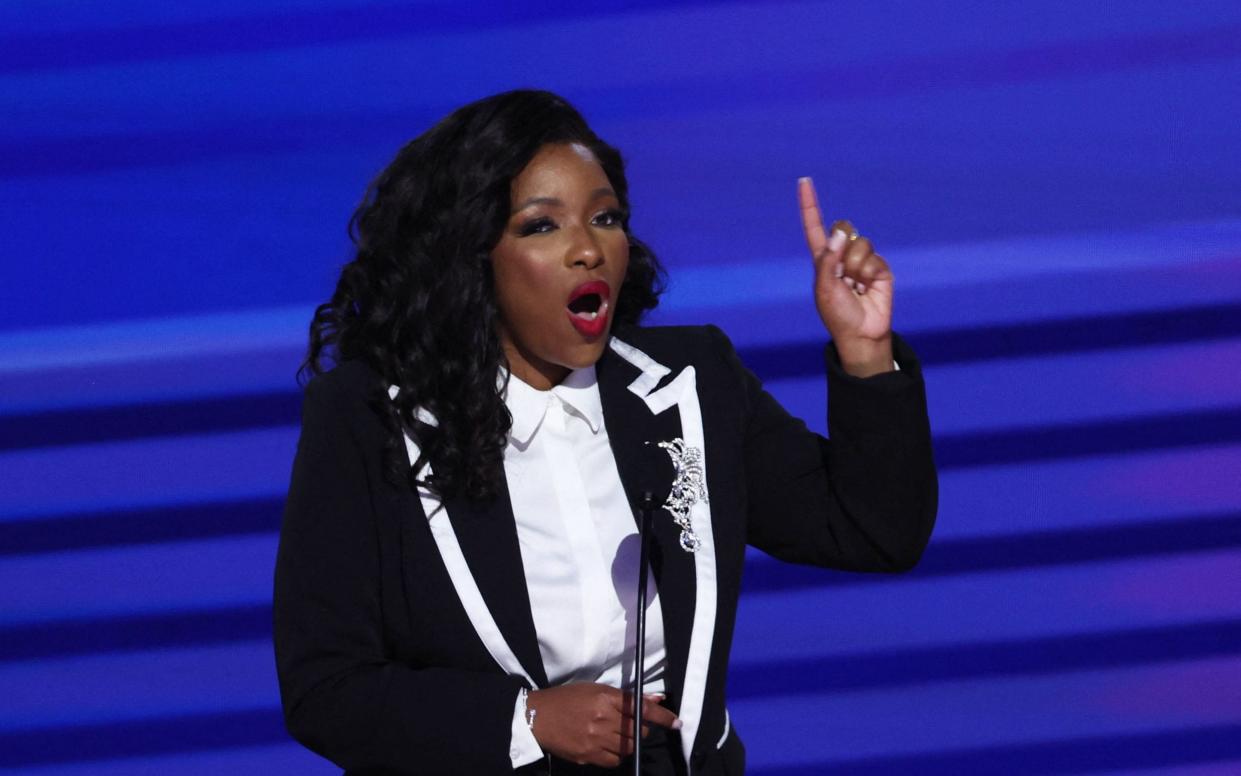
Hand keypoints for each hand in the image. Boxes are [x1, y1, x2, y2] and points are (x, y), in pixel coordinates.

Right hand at [526, 683, 679, 766]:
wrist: (538, 717)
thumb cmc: (568, 699)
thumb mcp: (596, 690)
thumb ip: (627, 697)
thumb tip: (657, 698)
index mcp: (605, 697)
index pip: (642, 708)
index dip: (663, 717)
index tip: (677, 722)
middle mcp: (603, 718)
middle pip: (638, 730)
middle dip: (640, 728)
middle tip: (629, 724)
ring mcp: (595, 739)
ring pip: (629, 747)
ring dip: (629, 742)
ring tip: (616, 734)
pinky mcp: (588, 756)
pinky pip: (615, 760)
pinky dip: (617, 754)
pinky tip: (607, 745)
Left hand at [797, 177, 894, 376]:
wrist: (862, 333)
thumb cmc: (837, 314)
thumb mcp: (824, 288)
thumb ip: (828, 260)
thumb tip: (840, 233)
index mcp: (822, 260)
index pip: (815, 227)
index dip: (809, 205)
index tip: (804, 181)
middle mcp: (841, 256)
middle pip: (843, 230)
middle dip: (841, 248)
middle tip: (842, 275)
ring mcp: (861, 261)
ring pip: (859, 244)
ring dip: (855, 267)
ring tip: (855, 286)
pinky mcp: (880, 268)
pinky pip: (874, 258)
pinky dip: (869, 273)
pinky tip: (868, 288)